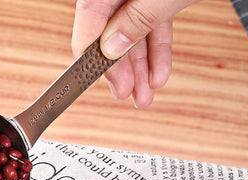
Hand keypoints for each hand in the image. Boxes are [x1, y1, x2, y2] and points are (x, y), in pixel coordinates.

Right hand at [71, 0, 194, 107]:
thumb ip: (138, 19)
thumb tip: (110, 49)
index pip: (89, 14)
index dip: (88, 49)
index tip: (89, 78)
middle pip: (111, 27)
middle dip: (119, 65)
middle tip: (124, 94)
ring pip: (135, 31)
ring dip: (140, 67)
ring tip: (144, 97)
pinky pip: (156, 25)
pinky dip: (159, 52)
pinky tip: (159, 76)